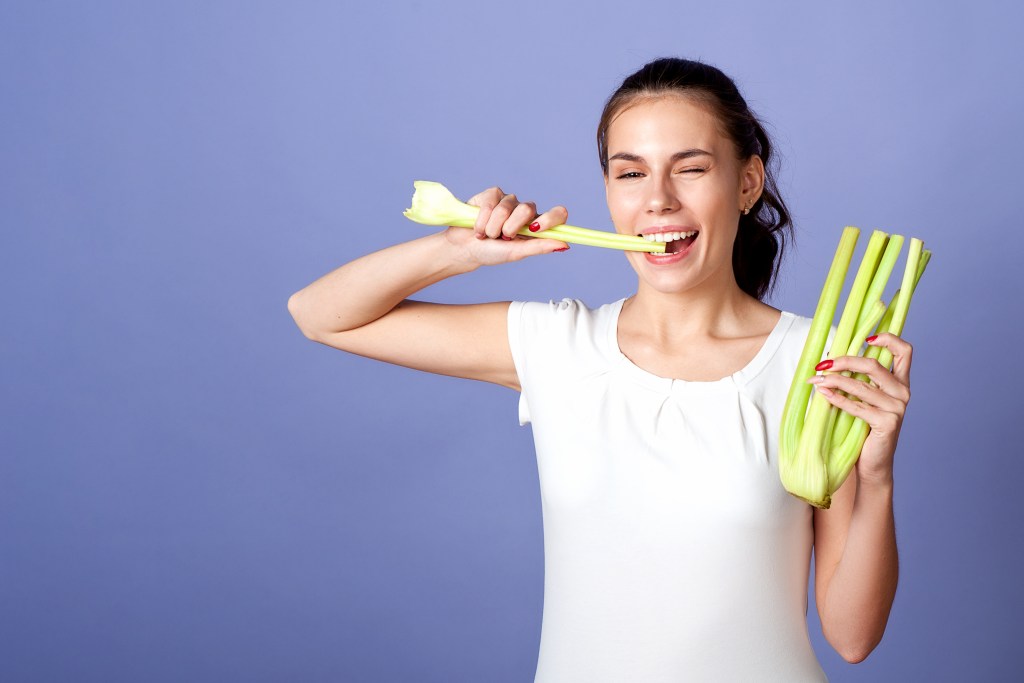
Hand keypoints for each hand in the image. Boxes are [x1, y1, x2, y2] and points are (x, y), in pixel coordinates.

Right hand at [443, 187, 568, 266]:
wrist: (464, 248)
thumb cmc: (492, 253)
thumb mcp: (517, 252)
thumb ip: (540, 247)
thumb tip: (565, 245)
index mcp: (536, 226)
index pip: (557, 214)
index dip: (551, 218)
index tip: (536, 228)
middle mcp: (524, 211)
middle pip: (528, 209)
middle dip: (511, 227)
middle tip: (502, 237)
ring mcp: (509, 201)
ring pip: (506, 207)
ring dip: (493, 227)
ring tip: (487, 235)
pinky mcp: (492, 194)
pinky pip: (491, 201)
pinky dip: (482, 219)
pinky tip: (478, 225)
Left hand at [807, 333, 912, 486]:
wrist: (871, 463)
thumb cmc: (863, 427)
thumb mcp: (864, 399)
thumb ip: (858, 379)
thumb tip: (830, 357)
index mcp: (900, 382)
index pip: (904, 352)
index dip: (889, 339)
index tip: (867, 337)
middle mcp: (903, 392)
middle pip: (874, 365)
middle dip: (845, 361)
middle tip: (823, 364)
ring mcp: (897, 408)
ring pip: (862, 386)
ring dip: (834, 380)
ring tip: (816, 379)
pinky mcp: (887, 423)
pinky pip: (857, 406)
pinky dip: (837, 398)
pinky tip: (822, 393)